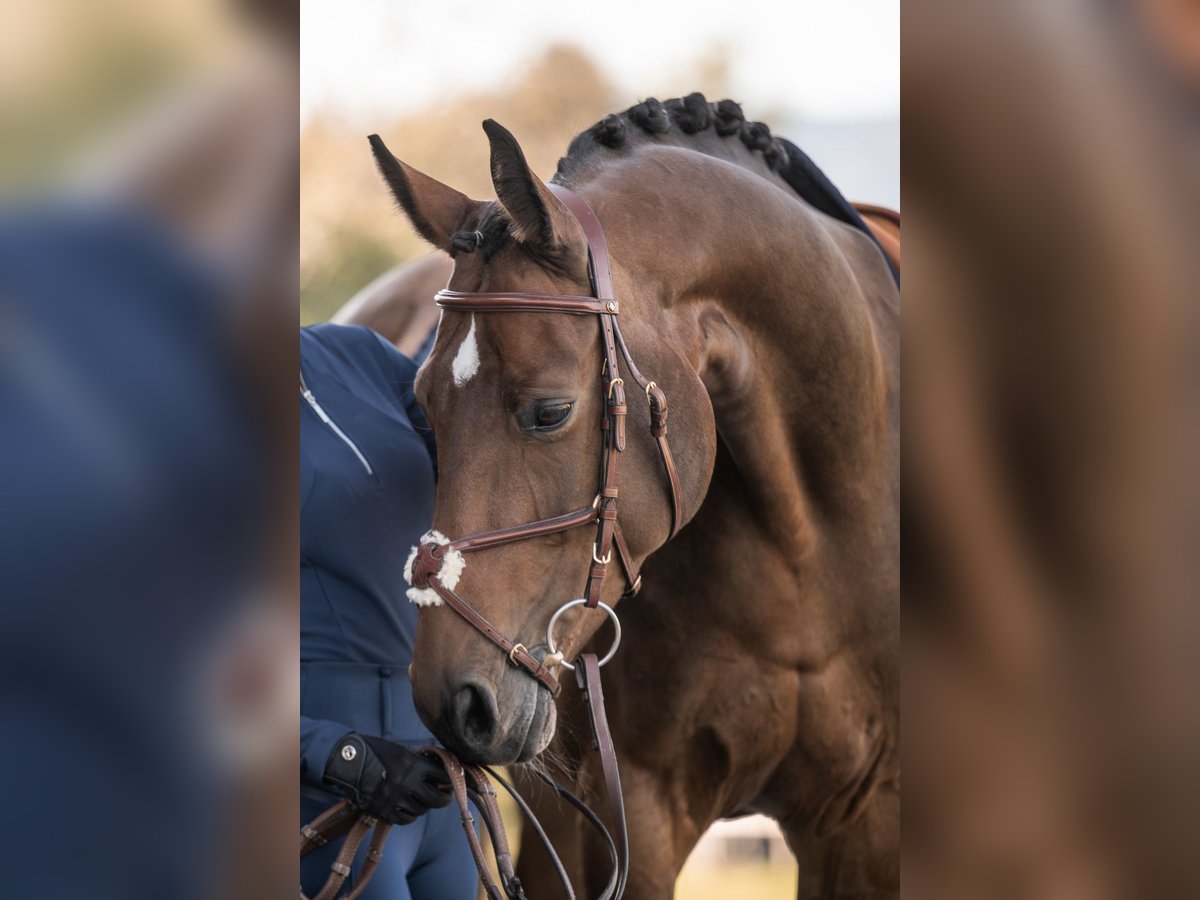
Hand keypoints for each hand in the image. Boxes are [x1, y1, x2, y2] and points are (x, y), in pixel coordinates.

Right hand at [323, 733, 451, 823]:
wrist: (347, 762)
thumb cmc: (377, 752)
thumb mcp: (401, 751)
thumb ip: (420, 762)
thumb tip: (441, 773)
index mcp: (412, 764)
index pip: (442, 776)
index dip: (449, 780)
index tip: (450, 782)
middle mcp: (405, 783)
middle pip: (436, 799)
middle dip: (443, 799)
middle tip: (444, 796)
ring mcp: (394, 799)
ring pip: (421, 810)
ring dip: (423, 806)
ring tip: (419, 799)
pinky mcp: (383, 811)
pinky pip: (405, 819)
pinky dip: (409, 815)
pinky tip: (407, 807)